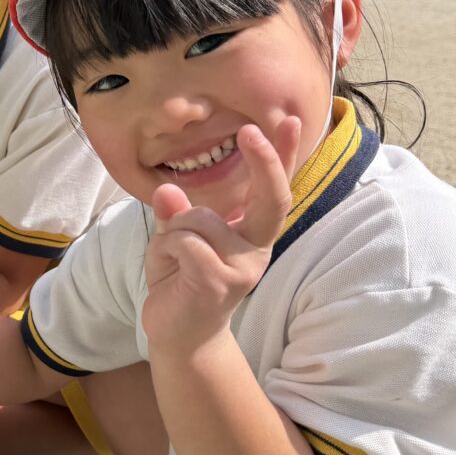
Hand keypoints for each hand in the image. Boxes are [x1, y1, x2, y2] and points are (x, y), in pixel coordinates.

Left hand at [141, 119, 298, 352]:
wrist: (179, 334)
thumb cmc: (181, 280)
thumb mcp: (177, 238)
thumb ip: (177, 213)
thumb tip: (168, 190)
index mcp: (251, 233)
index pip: (273, 189)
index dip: (282, 156)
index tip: (289, 120)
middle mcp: (256, 248)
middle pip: (273, 198)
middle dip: (264, 161)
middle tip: (249, 132)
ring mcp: (242, 268)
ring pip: (200, 218)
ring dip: (173, 229)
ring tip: (172, 256)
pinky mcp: (220, 283)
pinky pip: (184, 242)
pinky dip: (166, 248)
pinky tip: (169, 270)